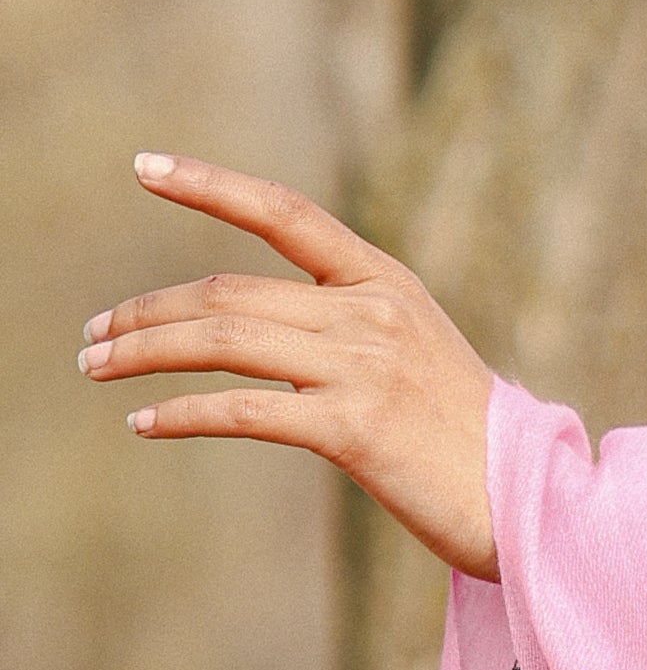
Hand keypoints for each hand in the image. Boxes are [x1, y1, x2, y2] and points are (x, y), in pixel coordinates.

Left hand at [81, 155, 499, 580]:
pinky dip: (180, 414)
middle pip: (227, 292)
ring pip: (221, 340)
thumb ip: (344, 327)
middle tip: (92, 335)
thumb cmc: (465, 439)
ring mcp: (365, 368)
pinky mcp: (353, 428)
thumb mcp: (413, 356)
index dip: (210, 185)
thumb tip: (246, 326)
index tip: (144, 167)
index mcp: (388, 283)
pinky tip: (144, 424)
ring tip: (95, 367)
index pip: (286, 213)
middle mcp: (373, 313)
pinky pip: (242, 410)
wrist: (530, 502)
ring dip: (141, 352)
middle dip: (144, 311)